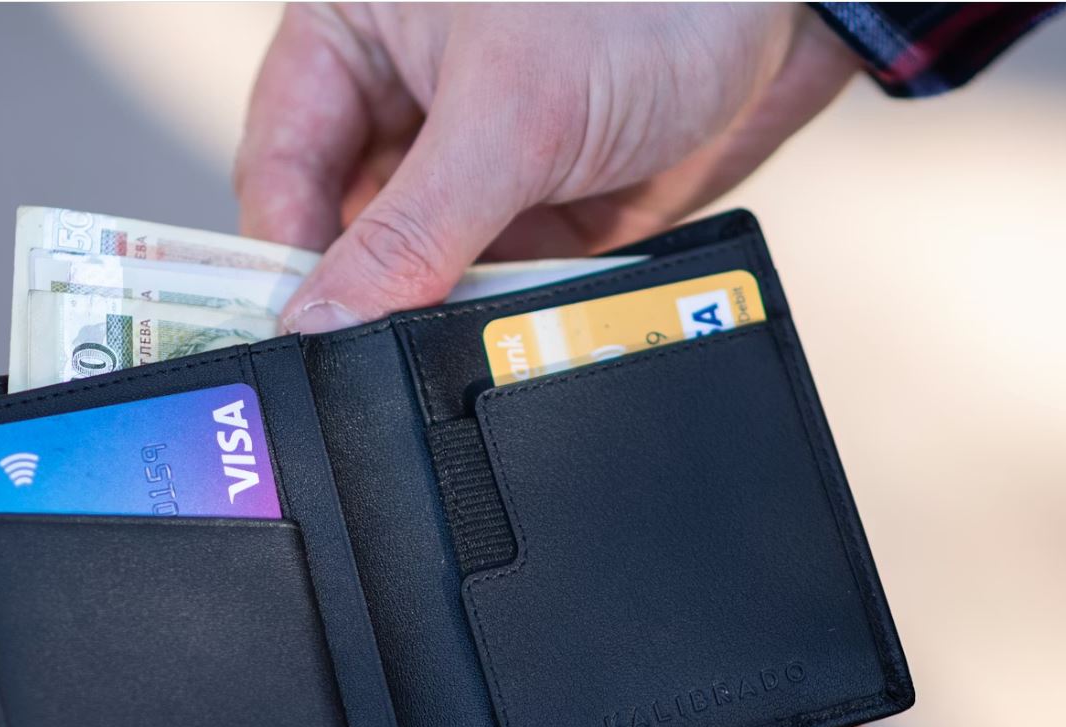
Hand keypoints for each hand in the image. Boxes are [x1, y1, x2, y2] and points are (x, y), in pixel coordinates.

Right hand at [235, 3, 860, 331]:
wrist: (784, 9)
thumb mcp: (508, 115)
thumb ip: (409, 232)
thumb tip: (323, 322)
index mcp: (353, 30)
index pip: (281, 164)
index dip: (286, 256)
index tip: (298, 339)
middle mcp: (403, 91)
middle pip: (347, 224)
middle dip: (375, 288)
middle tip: (384, 352)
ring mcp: (474, 153)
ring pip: (425, 263)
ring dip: (451, 302)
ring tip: (475, 326)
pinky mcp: (540, 203)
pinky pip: (501, 278)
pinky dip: (515, 307)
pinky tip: (532, 317)